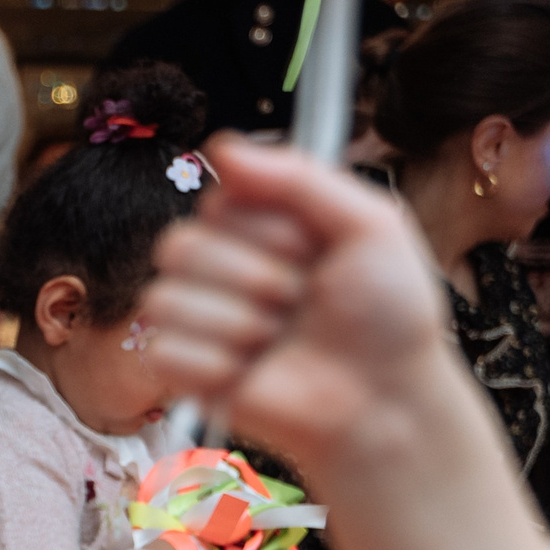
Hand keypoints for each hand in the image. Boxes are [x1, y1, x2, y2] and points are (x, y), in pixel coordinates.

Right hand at [141, 137, 468, 480]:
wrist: (386, 401)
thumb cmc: (388, 319)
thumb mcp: (369, 225)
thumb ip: (298, 177)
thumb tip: (220, 147)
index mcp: (262, 228)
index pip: (216, 200)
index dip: (263, 227)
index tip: (312, 252)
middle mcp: (222, 269)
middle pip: (178, 245)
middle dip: (253, 276)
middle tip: (300, 303)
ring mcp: (198, 322)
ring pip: (164, 298)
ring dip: (237, 323)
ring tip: (279, 342)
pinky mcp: (182, 374)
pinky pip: (161, 351)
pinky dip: (216, 364)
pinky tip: (252, 373)